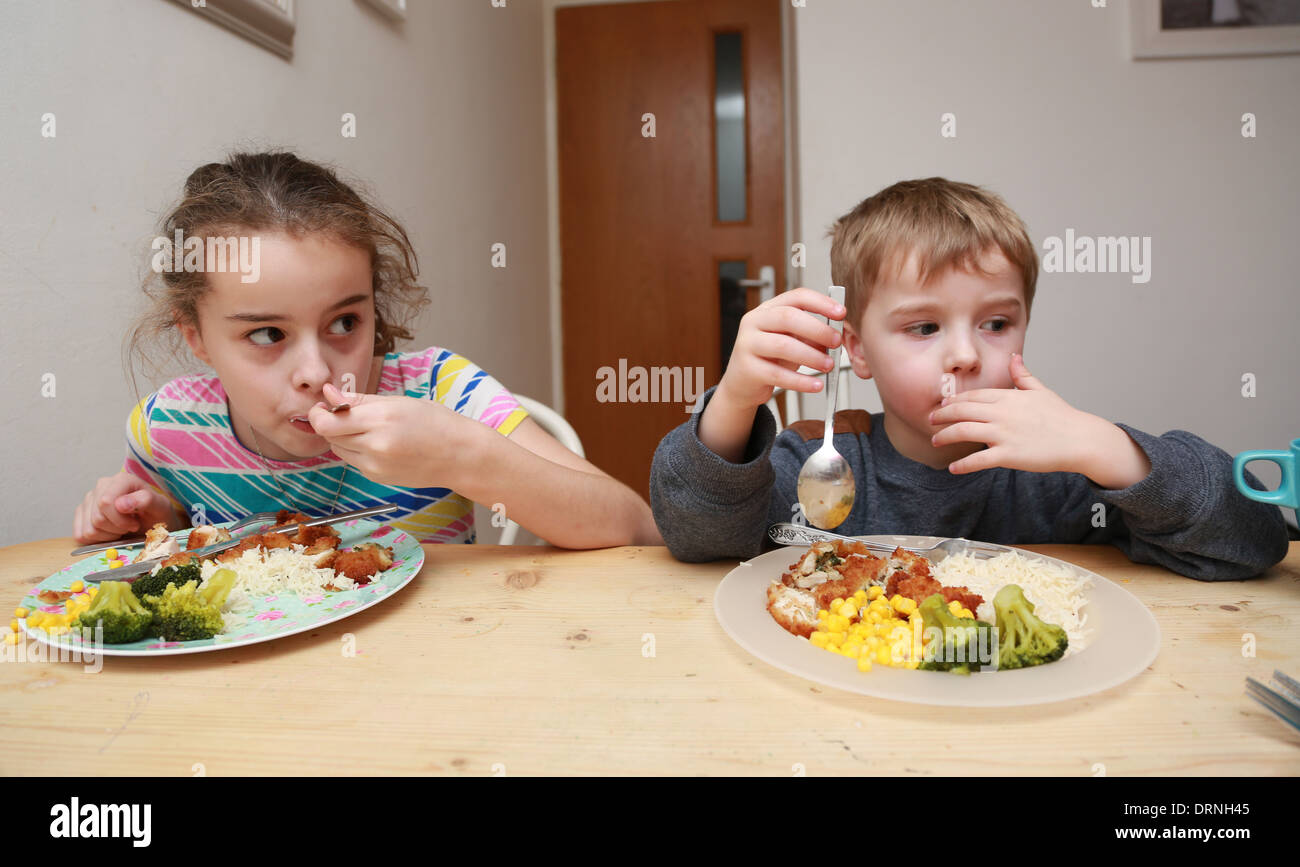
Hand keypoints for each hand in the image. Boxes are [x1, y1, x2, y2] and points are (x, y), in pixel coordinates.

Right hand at [73, 472, 176, 543]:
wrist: (151, 523)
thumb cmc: (156, 514)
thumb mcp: (161, 507)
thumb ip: (146, 500)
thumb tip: (121, 504)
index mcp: (121, 480)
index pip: (106, 502)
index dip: (120, 520)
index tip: (135, 524)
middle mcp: (102, 486)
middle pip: (97, 518)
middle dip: (117, 529)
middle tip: (130, 527)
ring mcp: (89, 500)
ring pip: (89, 529)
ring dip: (108, 535)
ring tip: (121, 528)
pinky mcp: (81, 514)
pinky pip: (81, 535)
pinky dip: (97, 540)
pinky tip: (110, 532)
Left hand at [307, 382, 475, 487]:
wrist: (459, 456)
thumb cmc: (435, 423)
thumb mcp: (398, 402)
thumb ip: (359, 400)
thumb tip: (329, 394)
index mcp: (381, 420)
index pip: (328, 423)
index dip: (318, 414)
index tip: (323, 406)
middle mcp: (375, 446)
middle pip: (330, 436)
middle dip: (330, 423)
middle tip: (344, 413)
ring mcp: (375, 466)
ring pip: (338, 450)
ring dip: (343, 437)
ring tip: (367, 428)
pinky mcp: (377, 478)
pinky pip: (354, 461)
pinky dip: (357, 450)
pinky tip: (379, 443)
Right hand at [715, 288, 844, 410]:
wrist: (742, 383)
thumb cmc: (769, 358)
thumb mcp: (791, 340)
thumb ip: (810, 335)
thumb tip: (835, 336)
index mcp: (767, 309)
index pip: (796, 297)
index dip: (821, 303)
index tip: (841, 313)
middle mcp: (754, 322)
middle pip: (788, 317)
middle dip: (818, 329)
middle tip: (836, 342)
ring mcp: (747, 344)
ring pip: (783, 346)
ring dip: (812, 356)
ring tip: (828, 365)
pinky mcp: (747, 369)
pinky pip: (778, 375)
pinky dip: (801, 381)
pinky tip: (815, 384)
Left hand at [928, 354, 1105, 475]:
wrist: (1080, 439)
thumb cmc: (1062, 416)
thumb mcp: (1041, 391)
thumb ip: (1023, 375)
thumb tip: (1015, 356)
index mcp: (1008, 397)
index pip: (973, 396)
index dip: (954, 401)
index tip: (942, 405)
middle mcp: (1002, 413)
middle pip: (962, 411)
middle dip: (942, 416)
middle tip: (930, 420)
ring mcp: (1004, 434)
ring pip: (964, 432)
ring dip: (945, 436)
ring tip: (935, 440)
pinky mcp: (1009, 455)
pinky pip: (979, 460)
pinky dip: (963, 464)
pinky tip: (953, 467)